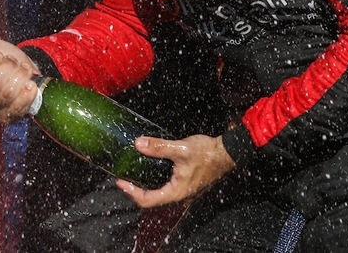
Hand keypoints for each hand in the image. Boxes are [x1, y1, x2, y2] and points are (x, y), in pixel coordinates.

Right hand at [0, 36, 39, 123]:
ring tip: (24, 70)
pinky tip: (30, 84)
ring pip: (8, 94)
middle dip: (10, 68)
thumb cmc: (2, 58)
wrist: (21, 69)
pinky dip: (27, 94)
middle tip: (14, 62)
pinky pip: (17, 107)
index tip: (0, 55)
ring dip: (20, 77)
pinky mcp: (7, 116)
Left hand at [116, 135, 235, 207]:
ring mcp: (183, 193)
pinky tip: (151, 175)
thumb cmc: (208, 153)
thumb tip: (139, 144)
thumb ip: (159, 147)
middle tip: (124, 182)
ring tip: (134, 179)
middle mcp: (179, 196)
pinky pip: (166, 192)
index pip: (147, 200)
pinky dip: (154, 187)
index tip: (120, 182)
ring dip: (144, 191)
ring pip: (158, 199)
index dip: (131, 192)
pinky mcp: (186, 187)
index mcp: (177, 192)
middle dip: (135, 193)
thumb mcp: (180, 148)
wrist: (227, 153)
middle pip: (151, 203)